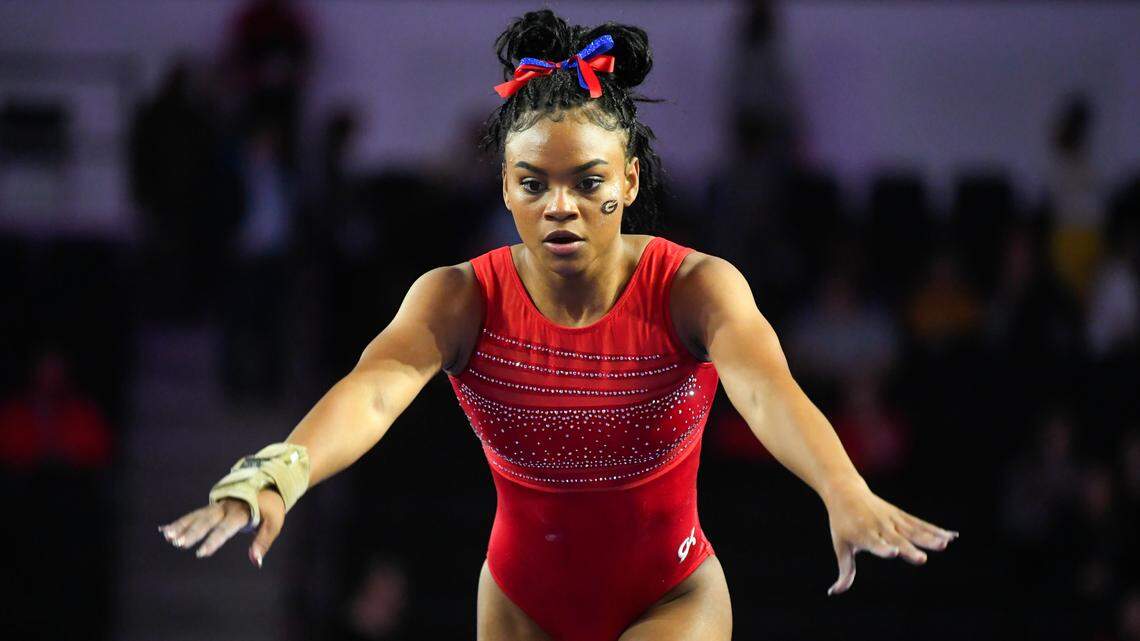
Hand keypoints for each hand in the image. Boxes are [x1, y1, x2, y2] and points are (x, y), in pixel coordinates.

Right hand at [158, 488, 285, 566]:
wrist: (267, 485)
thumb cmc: (270, 508)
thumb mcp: (274, 524)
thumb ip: (263, 541)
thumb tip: (256, 561)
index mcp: (241, 512)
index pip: (225, 527)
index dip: (214, 540)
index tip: (201, 554)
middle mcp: (226, 507)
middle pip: (206, 519)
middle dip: (192, 531)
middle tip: (178, 543)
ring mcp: (217, 506)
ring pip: (196, 516)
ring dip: (181, 526)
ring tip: (168, 537)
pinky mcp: (212, 508)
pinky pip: (194, 515)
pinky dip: (180, 522)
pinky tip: (165, 530)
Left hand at [821, 477, 957, 595]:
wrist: (845, 491)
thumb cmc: (842, 523)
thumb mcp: (841, 545)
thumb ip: (845, 570)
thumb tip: (834, 592)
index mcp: (863, 534)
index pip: (875, 543)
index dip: (884, 548)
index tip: (894, 553)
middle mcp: (880, 526)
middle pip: (898, 539)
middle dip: (910, 549)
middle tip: (922, 559)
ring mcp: (892, 520)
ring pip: (913, 530)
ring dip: (929, 537)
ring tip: (945, 544)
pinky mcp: (901, 515)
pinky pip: (920, 524)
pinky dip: (936, 530)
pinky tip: (952, 536)